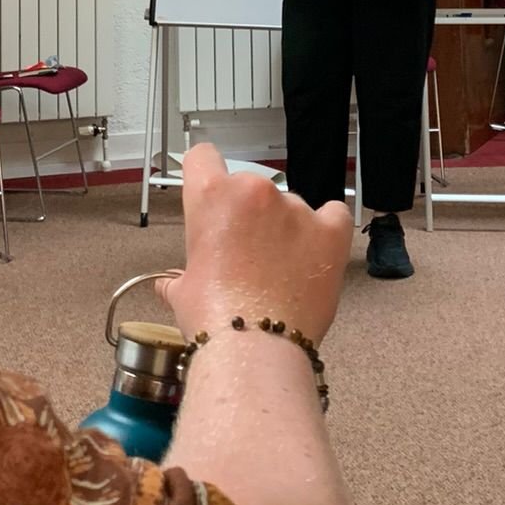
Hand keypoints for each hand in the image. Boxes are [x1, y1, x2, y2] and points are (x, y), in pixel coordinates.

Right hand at [157, 143, 352, 345]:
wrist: (255, 347)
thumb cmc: (216, 319)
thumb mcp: (184, 293)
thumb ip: (178, 278)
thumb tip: (169, 285)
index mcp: (211, 196)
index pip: (202, 157)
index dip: (204, 172)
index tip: (211, 187)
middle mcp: (254, 191)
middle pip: (249, 187)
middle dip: (247, 215)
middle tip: (245, 254)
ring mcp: (295, 207)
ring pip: (290, 205)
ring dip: (285, 228)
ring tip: (280, 271)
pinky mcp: (330, 229)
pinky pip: (334, 214)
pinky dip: (326, 229)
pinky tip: (315, 253)